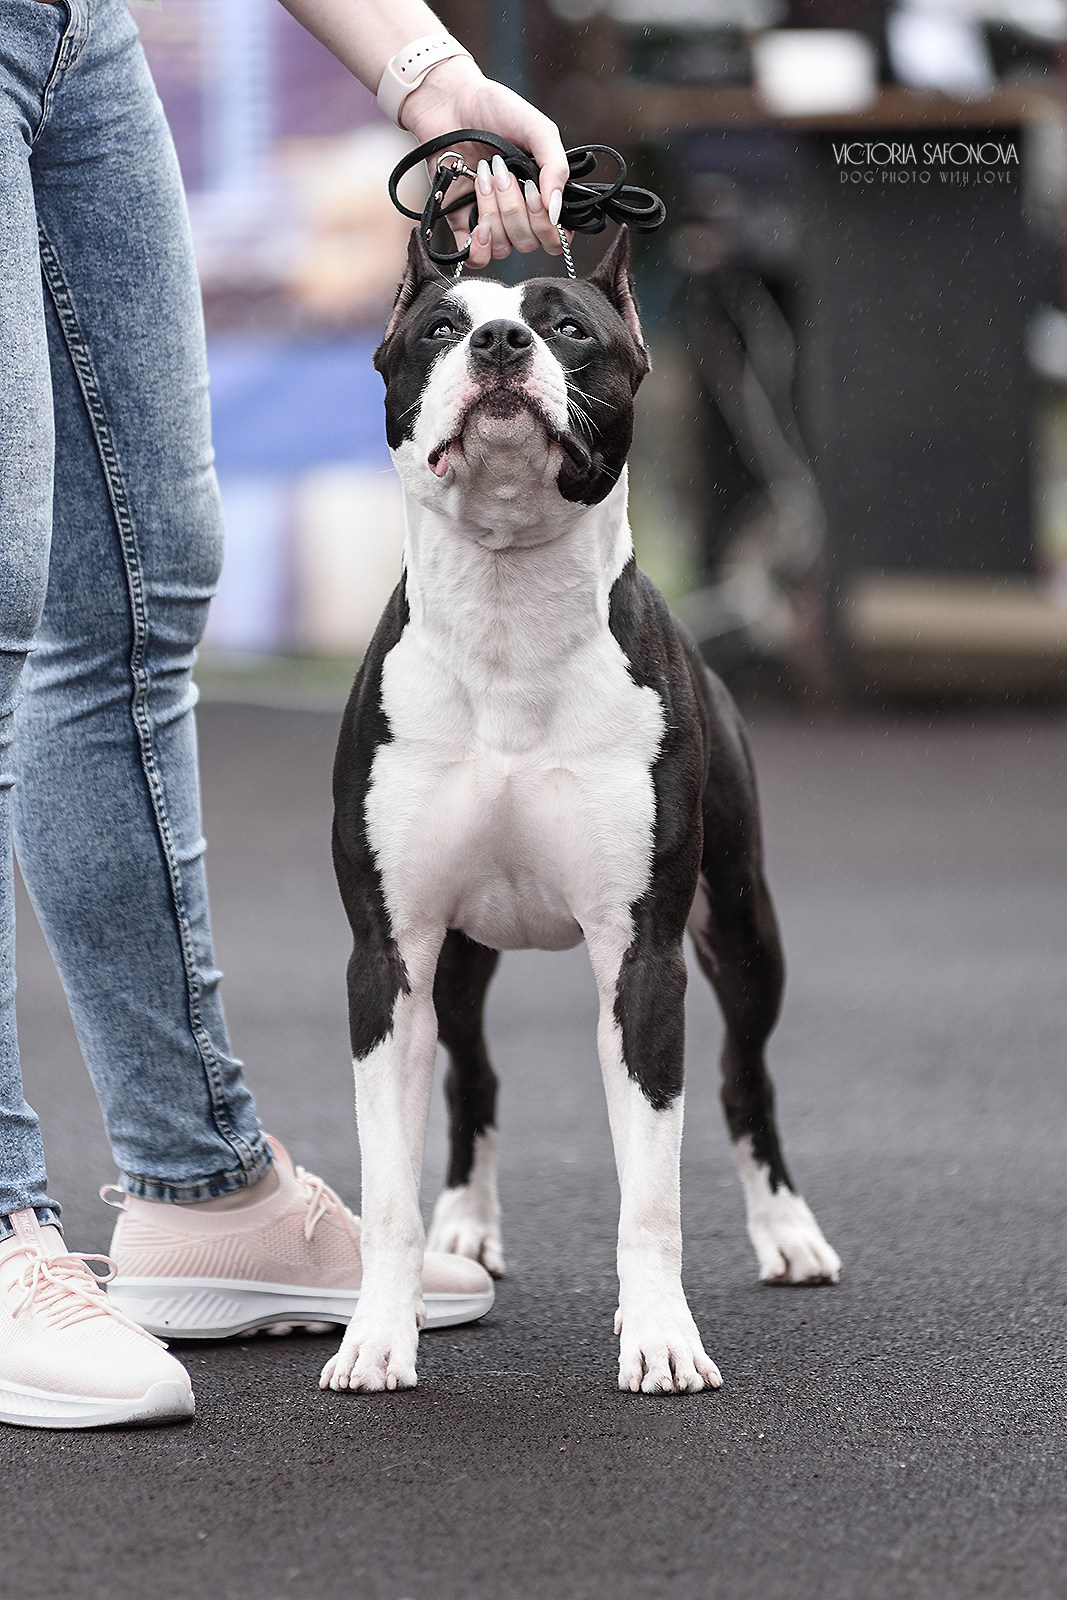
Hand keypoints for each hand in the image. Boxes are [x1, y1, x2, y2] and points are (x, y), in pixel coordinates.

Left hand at [400, 57, 569, 267]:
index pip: (555, 237)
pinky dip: (478, 249)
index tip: (536, 196)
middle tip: (502, 171)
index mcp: (542, 193)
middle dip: (515, 209)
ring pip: (502, 246)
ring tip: (482, 176)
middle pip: (528, 242)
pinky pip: (475, 258)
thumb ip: (556, 168)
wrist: (450, 101)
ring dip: (493, 213)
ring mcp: (491, 220)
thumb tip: (556, 212)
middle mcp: (520, 212)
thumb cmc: (496, 108)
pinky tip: (477, 227)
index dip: (549, 229)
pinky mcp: (462, 222)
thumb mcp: (538, 130)